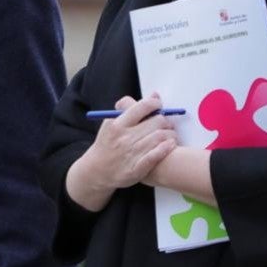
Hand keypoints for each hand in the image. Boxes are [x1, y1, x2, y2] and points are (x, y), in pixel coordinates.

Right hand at [67, 93, 177, 210]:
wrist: (96, 171)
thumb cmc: (107, 144)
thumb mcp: (111, 123)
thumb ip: (131, 109)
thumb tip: (154, 95)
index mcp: (117, 124)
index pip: (142, 107)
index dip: (155, 104)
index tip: (158, 106)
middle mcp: (123, 138)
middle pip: (156, 122)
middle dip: (166, 121)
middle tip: (167, 124)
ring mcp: (130, 154)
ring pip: (160, 138)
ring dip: (170, 135)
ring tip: (170, 136)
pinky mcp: (136, 169)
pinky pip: (155, 156)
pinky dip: (166, 149)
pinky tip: (170, 145)